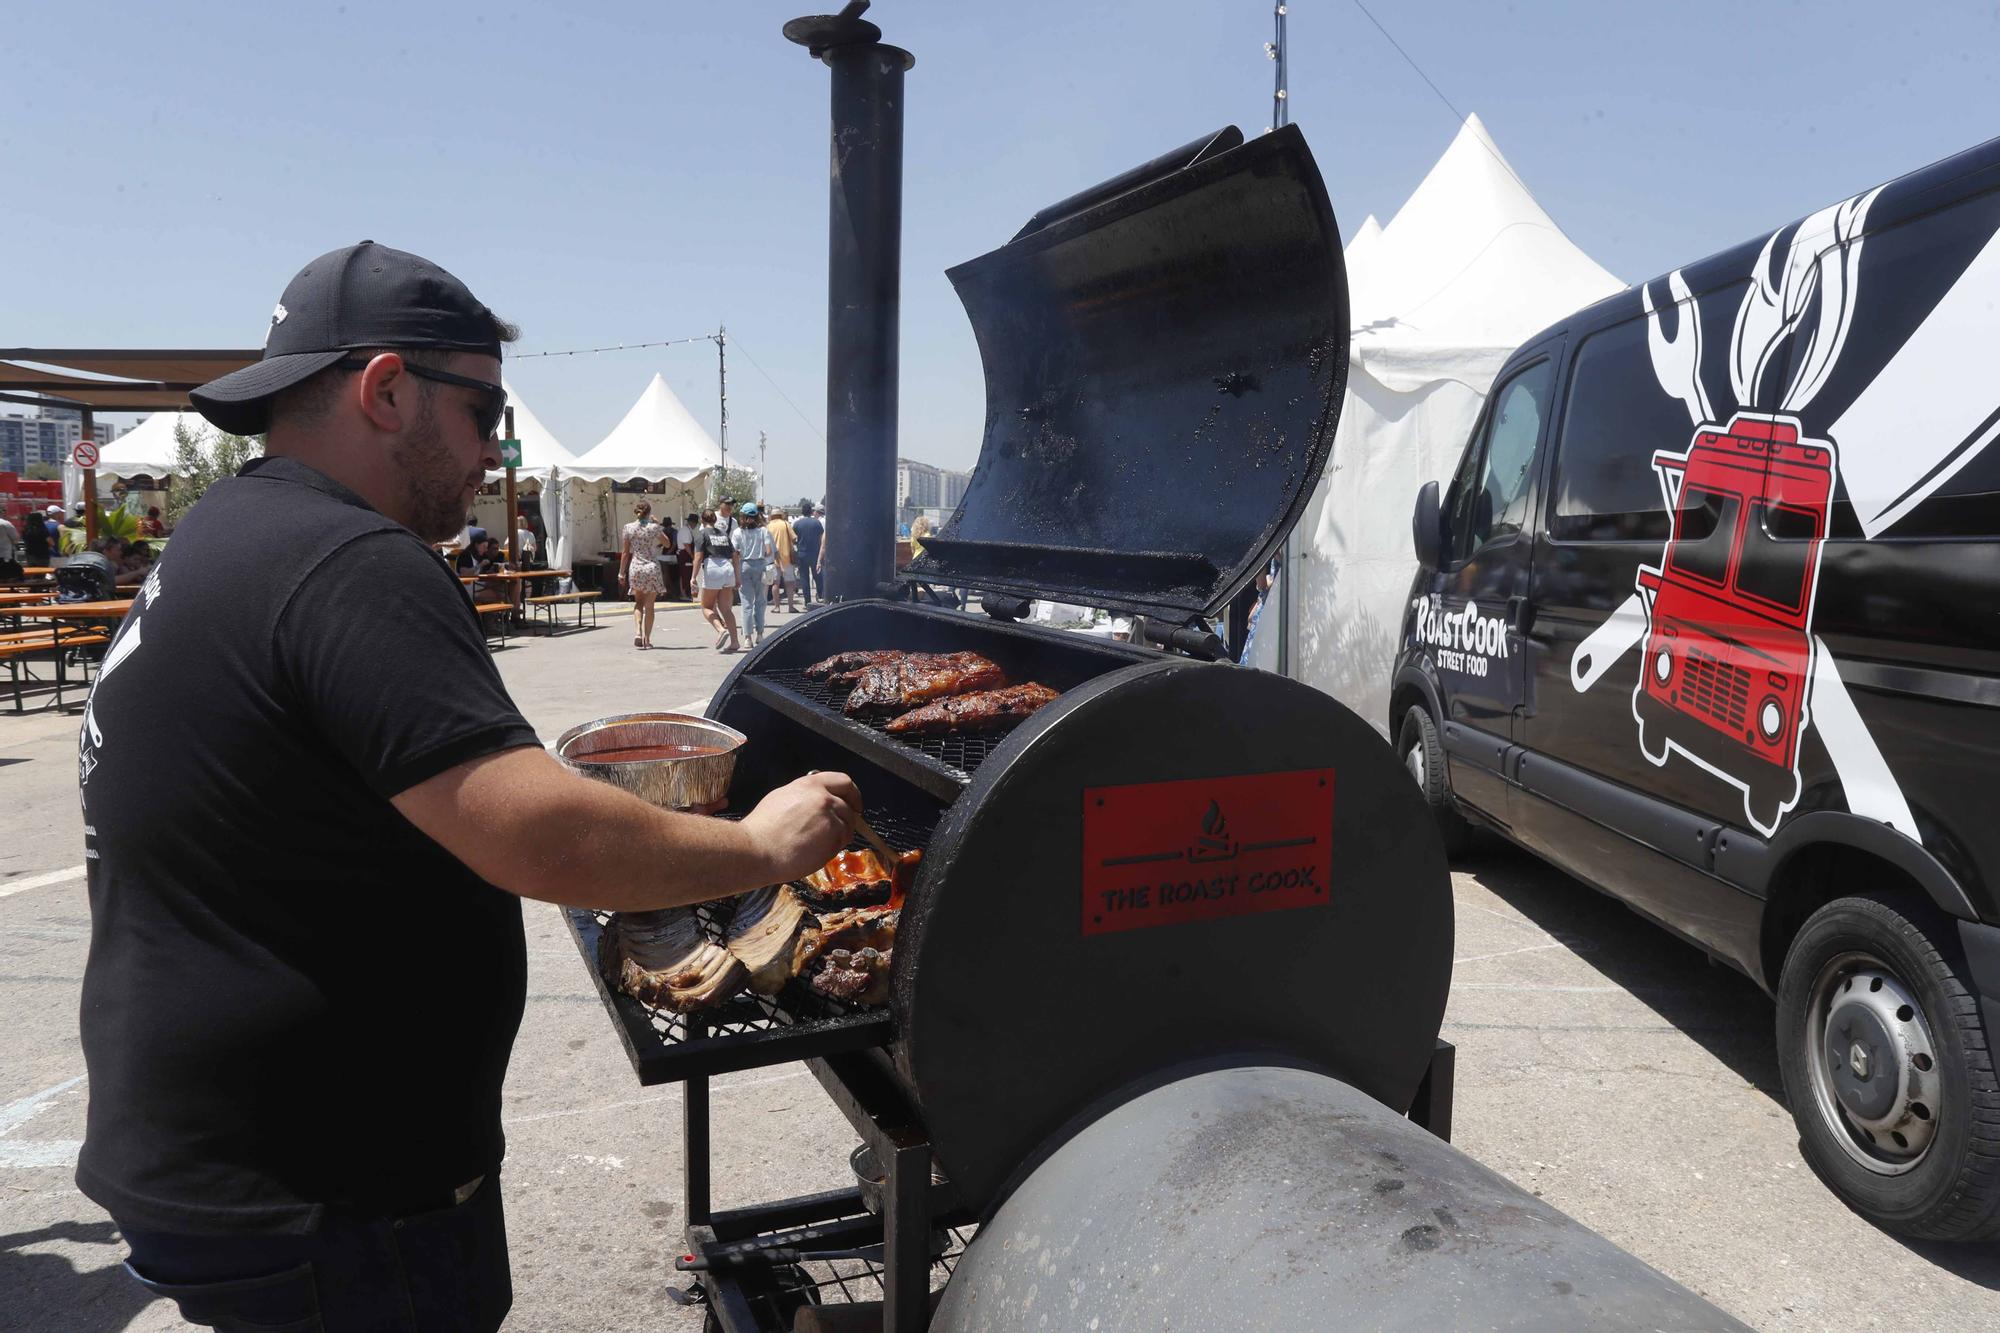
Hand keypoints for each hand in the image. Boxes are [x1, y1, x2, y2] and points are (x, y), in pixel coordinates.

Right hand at [741, 772, 860, 884]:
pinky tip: (818, 851)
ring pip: (847, 825)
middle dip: (849, 817)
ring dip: (840, 834)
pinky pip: (842, 841)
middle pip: (849, 806)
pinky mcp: (832, 837)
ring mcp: (830, 817)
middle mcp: (823, 798)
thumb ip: (804, 794)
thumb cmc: (762, 828)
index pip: (843, 781)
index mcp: (810, 784)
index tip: (854, 803)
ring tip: (821, 843)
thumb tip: (817, 797)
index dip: (853, 793)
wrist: (757, 849)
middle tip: (844, 826)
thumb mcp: (782, 797)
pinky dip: (834, 847)